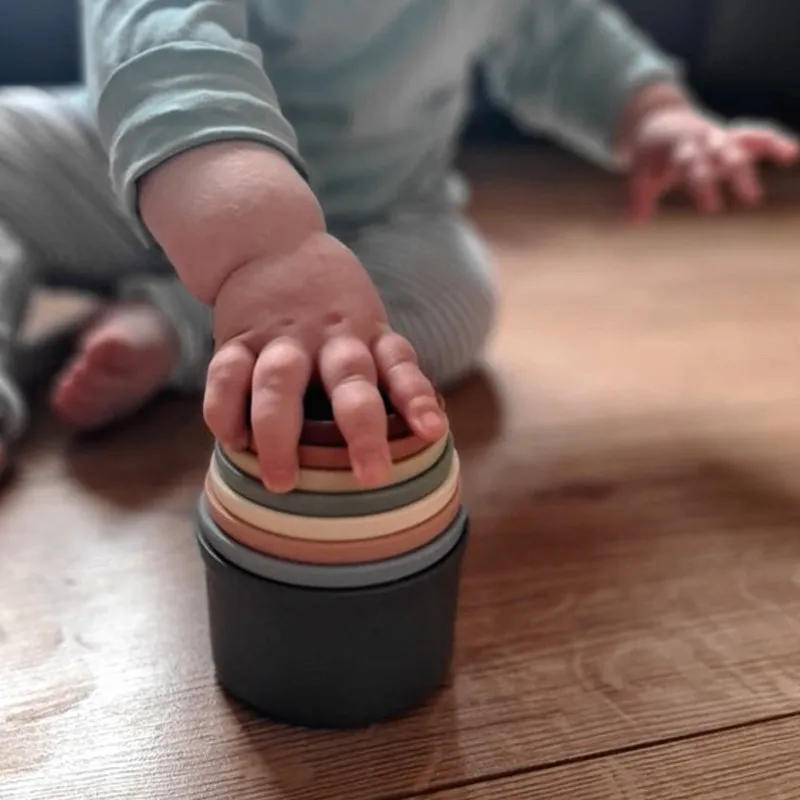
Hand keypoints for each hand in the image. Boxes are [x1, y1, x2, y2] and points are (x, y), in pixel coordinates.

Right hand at [205, 233, 446, 491]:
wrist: (268, 241)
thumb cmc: (330, 303)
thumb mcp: (366, 323)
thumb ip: (380, 372)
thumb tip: (414, 441)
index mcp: (368, 335)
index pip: (400, 365)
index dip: (417, 399)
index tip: (431, 431)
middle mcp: (330, 337)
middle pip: (350, 380)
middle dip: (361, 427)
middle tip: (371, 476)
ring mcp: (281, 337)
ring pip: (279, 383)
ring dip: (279, 433)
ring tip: (281, 481)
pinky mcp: (236, 338)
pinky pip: (225, 375)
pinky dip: (224, 410)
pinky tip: (232, 441)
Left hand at [627, 106, 797, 222]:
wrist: (658, 121)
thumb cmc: (650, 155)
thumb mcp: (640, 174)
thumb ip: (639, 198)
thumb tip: (635, 222)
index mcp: (681, 148)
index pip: (693, 166)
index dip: (702, 185)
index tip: (710, 209)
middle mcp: (705, 139)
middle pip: (724, 153)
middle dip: (738, 173)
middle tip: (751, 198)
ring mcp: (721, 135)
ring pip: (746, 136)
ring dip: (766, 145)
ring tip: (788, 155)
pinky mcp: (733, 136)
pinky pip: (756, 135)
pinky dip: (774, 140)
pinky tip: (792, 153)